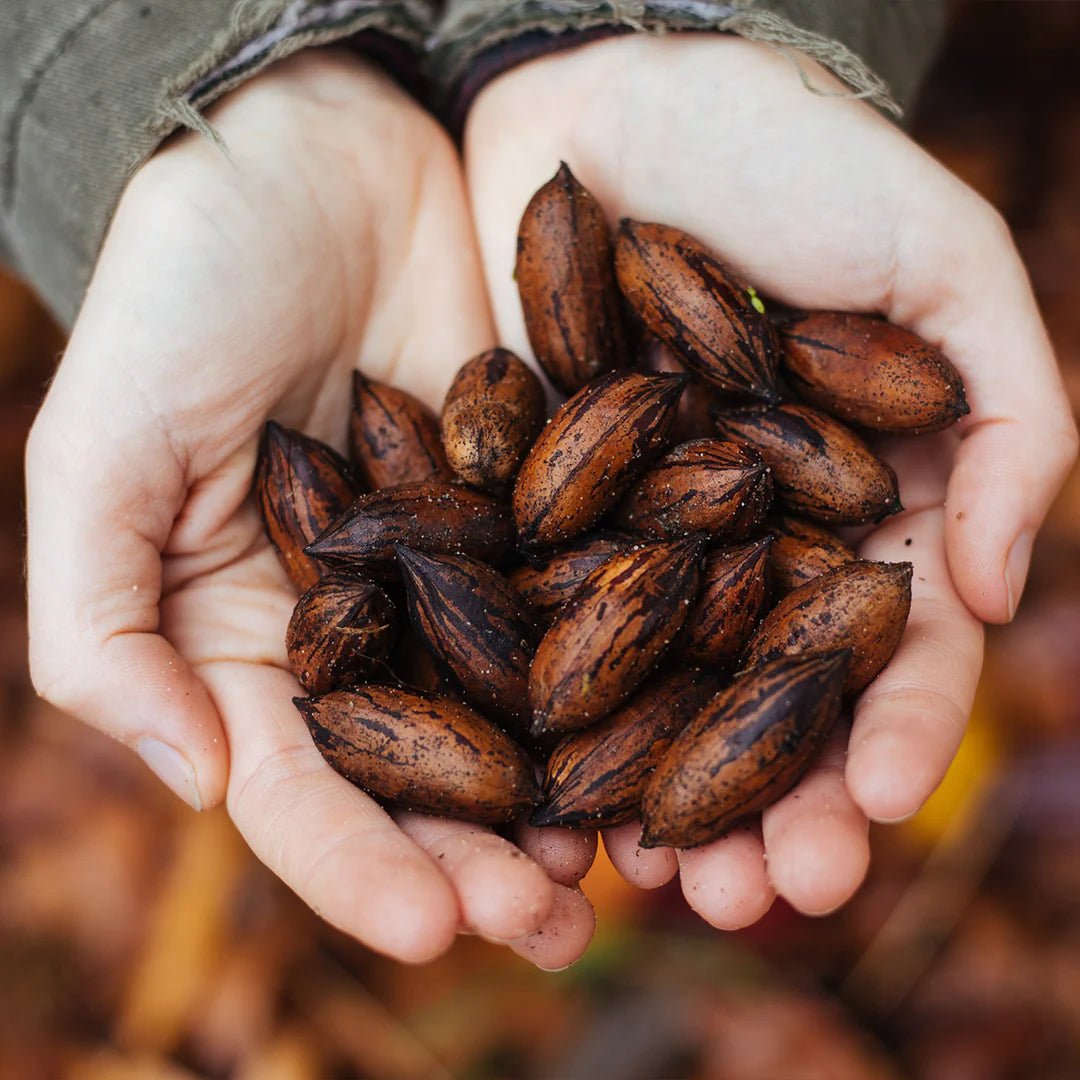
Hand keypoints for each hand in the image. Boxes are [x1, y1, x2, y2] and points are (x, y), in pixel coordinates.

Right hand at [25, 51, 594, 967]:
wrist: (311, 155)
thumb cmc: (184, 288)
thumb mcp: (106, 448)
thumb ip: (102, 620)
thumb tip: (192, 779)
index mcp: (253, 632)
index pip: (302, 782)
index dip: (359, 864)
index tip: (437, 928)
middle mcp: (367, 618)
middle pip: (427, 767)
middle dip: (486, 855)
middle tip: (558, 923)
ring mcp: (464, 562)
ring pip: (525, 703)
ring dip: (578, 790)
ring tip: (640, 866)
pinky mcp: (549, 494)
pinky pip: (596, 593)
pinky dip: (640, 662)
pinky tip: (689, 719)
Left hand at [465, 35, 1076, 922]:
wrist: (622, 93)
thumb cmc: (792, 161)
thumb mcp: (944, 260)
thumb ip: (1014, 418)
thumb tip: (999, 593)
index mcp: (854, 501)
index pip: (887, 647)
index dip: (890, 732)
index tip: (865, 809)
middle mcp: (744, 540)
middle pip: (765, 700)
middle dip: (770, 806)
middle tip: (755, 898)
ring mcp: (634, 532)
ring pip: (652, 691)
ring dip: (656, 794)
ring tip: (649, 885)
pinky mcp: (529, 507)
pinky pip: (536, 622)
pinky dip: (541, 709)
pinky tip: (535, 794)